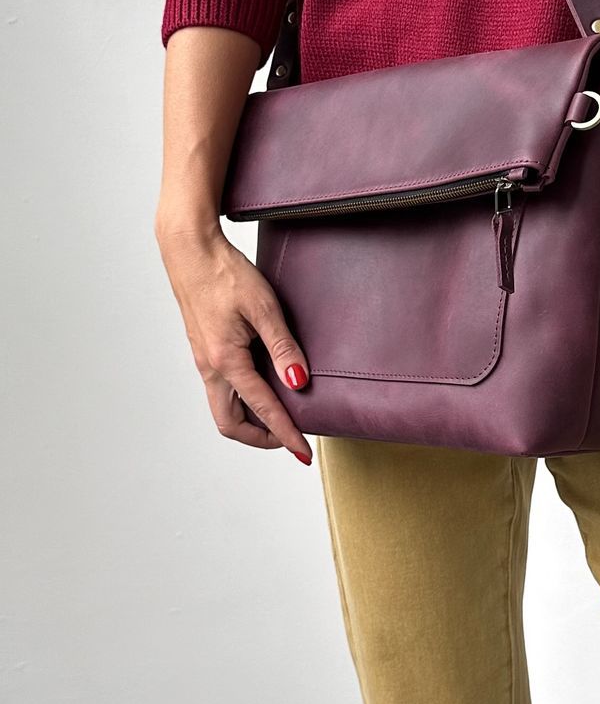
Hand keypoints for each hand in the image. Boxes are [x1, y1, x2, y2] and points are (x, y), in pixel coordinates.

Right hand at [155, 219, 313, 462]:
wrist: (191, 251)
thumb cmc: (225, 274)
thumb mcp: (263, 308)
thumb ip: (283, 347)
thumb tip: (298, 383)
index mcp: (226, 361)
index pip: (262, 410)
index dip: (285, 434)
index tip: (303, 452)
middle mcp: (210, 368)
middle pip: (231, 424)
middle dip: (261, 437)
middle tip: (291, 436)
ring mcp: (205, 360)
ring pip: (225, 408)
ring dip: (251, 420)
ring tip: (282, 414)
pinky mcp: (206, 350)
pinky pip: (223, 389)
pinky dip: (244, 399)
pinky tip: (265, 385)